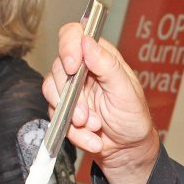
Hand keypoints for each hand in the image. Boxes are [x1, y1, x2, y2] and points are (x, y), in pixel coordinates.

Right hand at [43, 23, 158, 183]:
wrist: (127, 150)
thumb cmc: (133, 118)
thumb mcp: (126, 91)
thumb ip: (107, 65)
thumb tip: (87, 41)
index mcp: (100, 57)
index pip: (74, 34)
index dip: (68, 46)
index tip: (73, 66)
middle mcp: (82, 69)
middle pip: (58, 65)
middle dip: (71, 95)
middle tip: (86, 115)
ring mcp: (70, 90)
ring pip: (51, 90)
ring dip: (71, 115)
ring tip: (93, 126)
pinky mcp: (63, 109)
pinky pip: (55, 116)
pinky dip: (73, 132)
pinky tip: (92, 138)